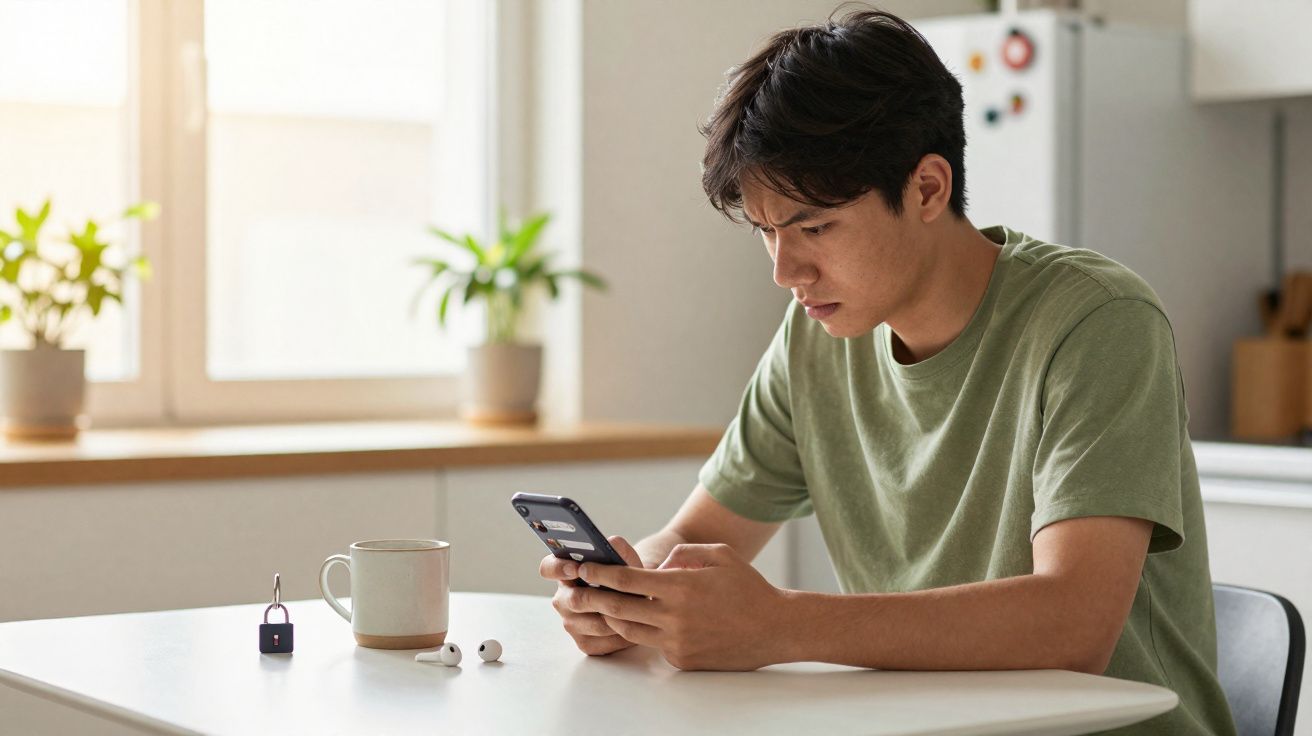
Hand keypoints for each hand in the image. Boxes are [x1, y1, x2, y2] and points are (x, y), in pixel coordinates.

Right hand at [542, 535, 645, 656]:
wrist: (636, 600)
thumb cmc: (625, 576)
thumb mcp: (625, 560)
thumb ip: (619, 549)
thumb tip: (613, 542)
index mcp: (565, 573)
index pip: (548, 568)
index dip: (559, 568)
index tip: (577, 568)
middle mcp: (563, 599)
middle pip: (573, 601)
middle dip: (599, 597)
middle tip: (619, 595)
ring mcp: (571, 623)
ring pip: (593, 623)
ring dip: (616, 617)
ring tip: (637, 609)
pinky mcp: (584, 643)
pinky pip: (602, 641)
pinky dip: (620, 634)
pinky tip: (634, 625)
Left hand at [576, 543, 789, 670]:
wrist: (776, 628)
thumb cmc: (748, 587)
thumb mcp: (718, 555)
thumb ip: (683, 555)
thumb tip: (658, 567)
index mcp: (680, 586)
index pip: (627, 580)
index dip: (600, 574)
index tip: (583, 568)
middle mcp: (674, 617)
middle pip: (619, 609)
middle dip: (593, 599)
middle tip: (575, 591)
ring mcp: (677, 642)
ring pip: (630, 631)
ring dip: (613, 618)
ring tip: (602, 606)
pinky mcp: (682, 659)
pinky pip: (654, 644)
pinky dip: (647, 632)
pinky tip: (647, 622)